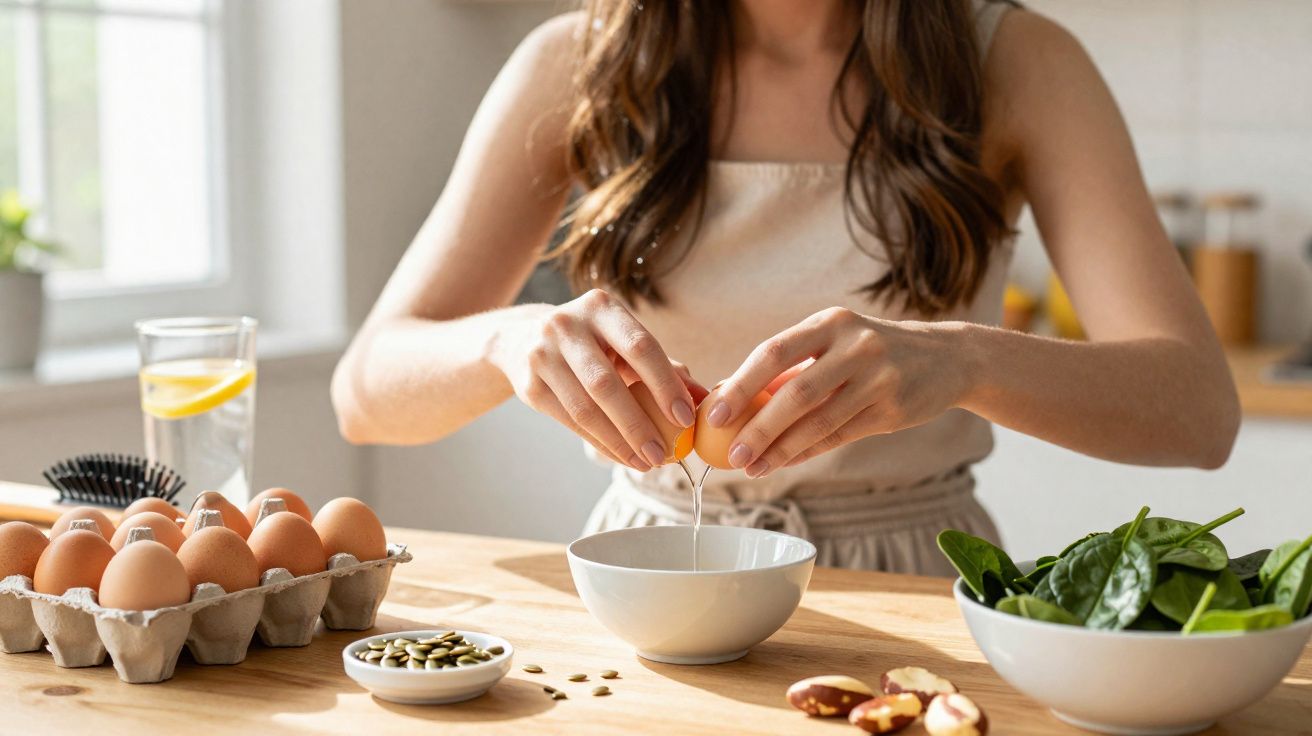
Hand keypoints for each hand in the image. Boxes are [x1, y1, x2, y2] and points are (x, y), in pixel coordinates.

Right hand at [489, 289, 701, 470]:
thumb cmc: (594, 344)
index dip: (665, 384)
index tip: (686, 419)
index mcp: (601, 307)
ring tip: (646, 462)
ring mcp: (542, 354)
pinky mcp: (529, 384)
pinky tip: (622, 457)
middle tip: (664, 454)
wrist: (522, 340)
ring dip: (619, 442)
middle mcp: (566, 325)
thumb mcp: (625, 343)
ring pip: (586, 408)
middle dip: (639, 424)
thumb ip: (666, 367)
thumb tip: (704, 398)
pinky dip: (600, 443)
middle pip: (607, 383)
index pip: (640, 346)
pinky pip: (570, 422)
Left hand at [706, 307, 974, 477]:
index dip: (742, 384)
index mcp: (831, 322)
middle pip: (796, 393)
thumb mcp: (835, 343)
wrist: (945, 357)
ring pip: (819, 421)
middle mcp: (856, 346)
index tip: (715, 412)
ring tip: (752, 467)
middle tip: (731, 454)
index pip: (774, 352)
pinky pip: (840, 436)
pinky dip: (807, 452)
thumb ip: (791, 367)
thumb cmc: (871, 351)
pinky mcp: (894, 409)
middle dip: (758, 427)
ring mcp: (879, 378)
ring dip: (781, 449)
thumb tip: (730, 396)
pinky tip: (783, 462)